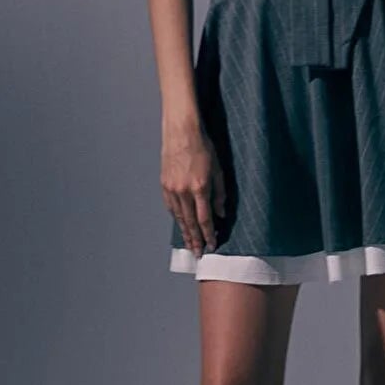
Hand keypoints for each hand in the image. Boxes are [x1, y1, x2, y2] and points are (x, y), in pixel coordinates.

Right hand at [162, 124, 225, 254]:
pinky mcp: (164, 184)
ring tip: (189, 244)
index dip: (208, 234)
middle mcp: (184, 191)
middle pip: (190, 222)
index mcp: (199, 187)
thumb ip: (220, 193)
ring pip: (178, 217)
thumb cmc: (202, 146)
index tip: (212, 244)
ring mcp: (172, 188)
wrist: (181, 131)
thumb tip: (220, 213)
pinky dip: (176, 217)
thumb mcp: (218, 169)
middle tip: (198, 253)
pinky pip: (170, 206)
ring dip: (184, 232)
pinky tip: (180, 224)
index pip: (204, 219)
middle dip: (195, 240)